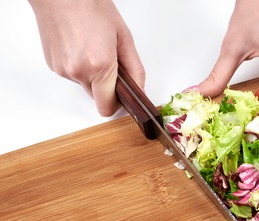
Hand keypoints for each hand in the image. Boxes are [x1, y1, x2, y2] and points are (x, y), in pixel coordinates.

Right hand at [28, 0, 144, 116]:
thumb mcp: (123, 37)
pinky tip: (80, 46)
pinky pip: (73, 75)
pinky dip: (79, 66)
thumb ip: (134, 68)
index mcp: (99, 66)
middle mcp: (78, 72)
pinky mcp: (53, 65)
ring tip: (93, 48)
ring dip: (93, 75)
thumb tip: (140, 89)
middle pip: (97, 97)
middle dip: (107, 86)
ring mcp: (63, 70)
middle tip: (112, 62)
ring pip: (85, 85)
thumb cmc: (90, 6)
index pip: (107, 107)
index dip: (118, 103)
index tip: (124, 94)